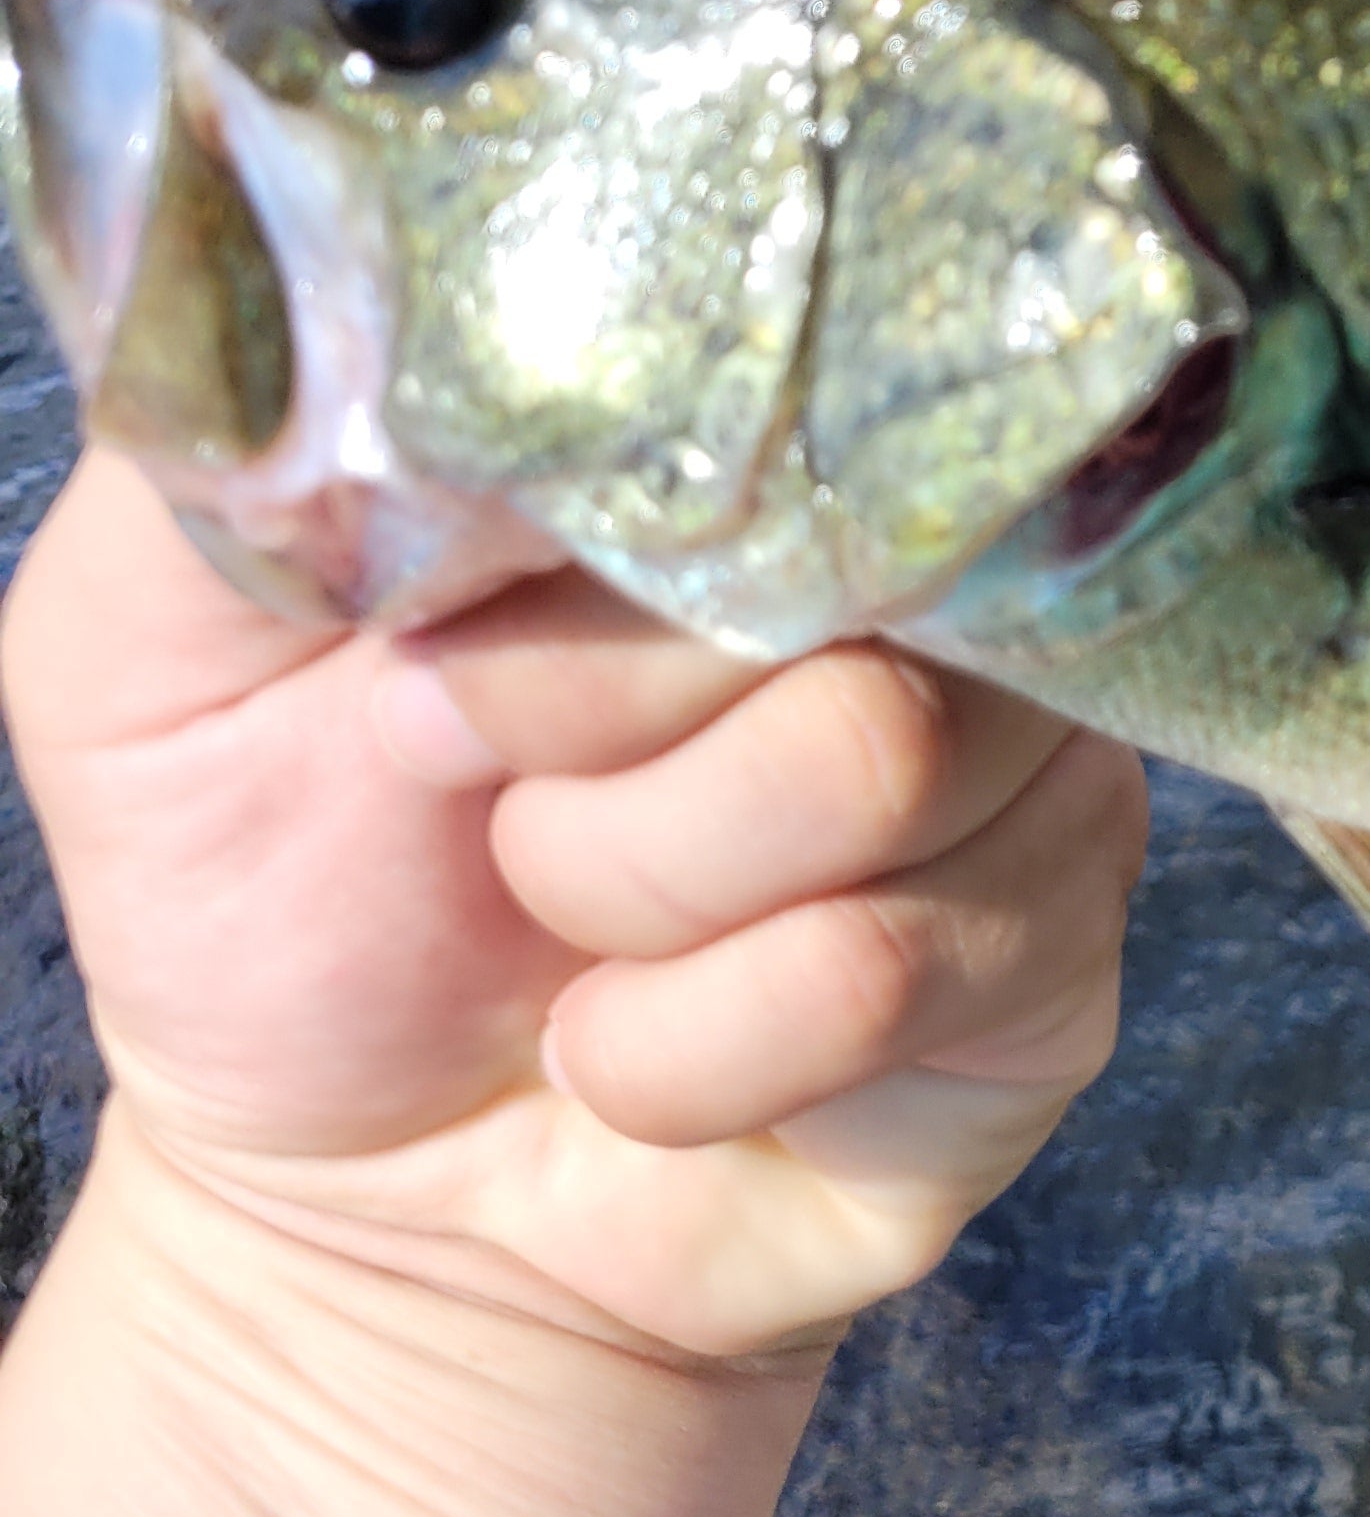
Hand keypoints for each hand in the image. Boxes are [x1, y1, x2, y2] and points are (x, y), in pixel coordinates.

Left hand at [1, 456, 1145, 1358]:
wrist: (363, 1211)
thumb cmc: (278, 899)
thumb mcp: (163, 625)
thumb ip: (266, 434)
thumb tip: (419, 305)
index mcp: (736, 458)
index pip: (770, 372)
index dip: (591, 527)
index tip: (428, 652)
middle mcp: (926, 586)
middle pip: (849, 567)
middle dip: (589, 738)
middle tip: (479, 811)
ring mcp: (1023, 776)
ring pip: (887, 761)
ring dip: (635, 898)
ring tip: (565, 946)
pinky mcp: (1058, 972)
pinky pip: (891, 967)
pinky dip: (691, 1050)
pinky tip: (638, 1062)